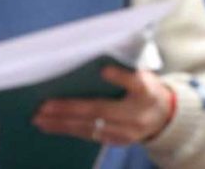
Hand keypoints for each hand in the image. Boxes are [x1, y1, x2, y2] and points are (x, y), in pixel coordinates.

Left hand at [33, 66, 174, 144]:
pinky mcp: (119, 142)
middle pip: (101, 110)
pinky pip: (90, 136)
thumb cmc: (147, 88)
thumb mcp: (144, 74)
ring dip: (62, 124)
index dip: (120, 77)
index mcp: (147, 91)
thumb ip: (125, 70)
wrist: (165, 117)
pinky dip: (69, 130)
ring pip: (91, 127)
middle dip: (70, 109)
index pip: (136, 83)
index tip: (104, 70)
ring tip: (40, 118)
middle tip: (44, 106)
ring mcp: (128, 132)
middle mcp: (138, 114)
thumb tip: (94, 61)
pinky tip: (52, 126)